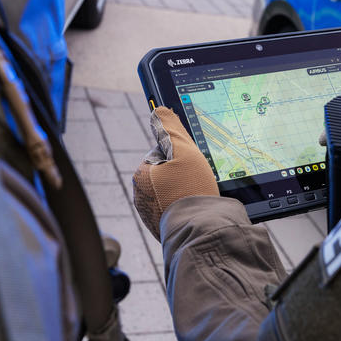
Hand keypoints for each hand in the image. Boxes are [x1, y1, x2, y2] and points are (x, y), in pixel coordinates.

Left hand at [133, 107, 218, 239]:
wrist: (201, 231)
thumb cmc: (191, 188)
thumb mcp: (184, 150)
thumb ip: (170, 127)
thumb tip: (158, 109)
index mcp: (141, 174)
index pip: (163, 153)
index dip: (182, 155)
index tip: (193, 164)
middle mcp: (140, 196)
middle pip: (169, 173)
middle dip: (184, 175)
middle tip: (199, 181)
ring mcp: (150, 215)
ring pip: (173, 192)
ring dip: (186, 191)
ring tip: (199, 197)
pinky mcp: (163, 229)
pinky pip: (177, 210)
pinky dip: (187, 207)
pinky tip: (196, 210)